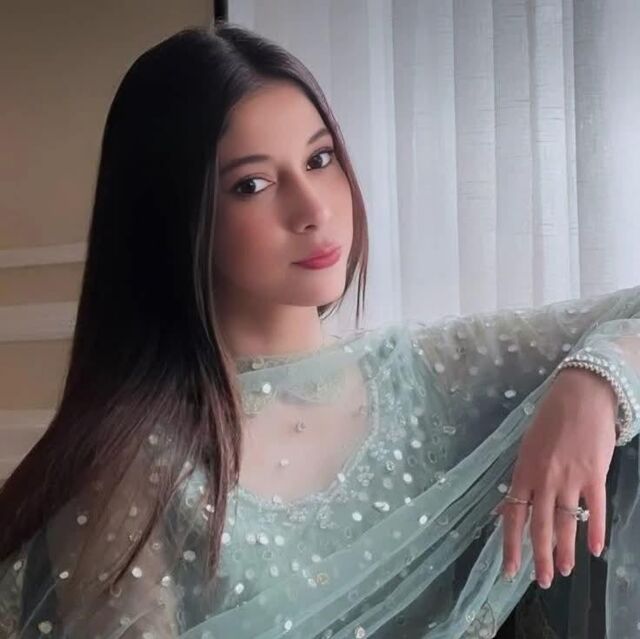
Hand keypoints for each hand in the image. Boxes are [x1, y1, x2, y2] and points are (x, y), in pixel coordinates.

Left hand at [499, 368, 616, 588]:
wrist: (579, 395)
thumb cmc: (550, 418)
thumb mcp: (528, 446)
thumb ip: (524, 475)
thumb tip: (517, 502)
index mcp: (522, 471)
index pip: (513, 515)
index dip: (511, 544)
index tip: (509, 569)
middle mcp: (543, 478)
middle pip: (538, 526)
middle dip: (539, 557)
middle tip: (542, 582)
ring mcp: (569, 478)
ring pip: (565, 523)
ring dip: (564, 550)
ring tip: (564, 572)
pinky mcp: (594, 474)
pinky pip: (594, 509)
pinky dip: (595, 531)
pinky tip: (595, 549)